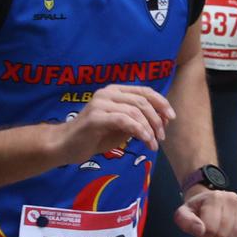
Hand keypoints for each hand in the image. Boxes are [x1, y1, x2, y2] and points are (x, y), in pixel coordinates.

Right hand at [55, 83, 171, 165]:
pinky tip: (145, 141)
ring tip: (153, 144)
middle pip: (142, 100)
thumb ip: (137, 120)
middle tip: (161, 136)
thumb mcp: (120, 128)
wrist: (65, 145)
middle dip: (157, 119)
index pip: (144, 91)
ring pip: (135, 111)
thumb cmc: (93, 137)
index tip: (171, 118)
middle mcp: (108, 93)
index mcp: (115, 91)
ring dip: (149, 128)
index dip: (161, 103)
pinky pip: (124, 121)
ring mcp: (101, 103)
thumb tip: (161, 120)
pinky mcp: (96, 117)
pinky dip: (139, 131)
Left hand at [174, 188, 236, 236]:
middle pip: (223, 232)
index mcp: (215, 197)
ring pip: (235, 235)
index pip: (210, 228)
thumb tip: (200, 230)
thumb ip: (186, 221)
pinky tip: (230, 229)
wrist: (211, 199)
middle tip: (211, 227)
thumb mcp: (184, 212)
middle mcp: (232, 198)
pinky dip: (236, 236)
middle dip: (215, 235)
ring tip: (220, 227)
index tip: (202, 226)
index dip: (203, 233)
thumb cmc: (197, 209)